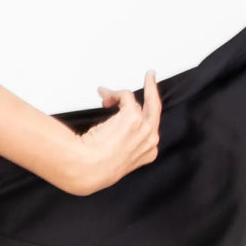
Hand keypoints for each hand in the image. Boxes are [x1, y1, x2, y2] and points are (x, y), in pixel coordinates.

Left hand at [71, 69, 160, 194]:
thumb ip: (126, 144)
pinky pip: (125, 95)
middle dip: (152, 89)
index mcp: (148, 152)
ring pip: (135, 102)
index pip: (151, 127)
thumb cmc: (98, 168)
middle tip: (150, 77)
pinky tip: (103, 95)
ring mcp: (144, 127)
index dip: (144, 115)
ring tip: (107, 96)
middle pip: (155, 108)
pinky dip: (112, 94)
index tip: (142, 107)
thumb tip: (117, 130)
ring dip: (119, 96)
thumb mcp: (118, 158)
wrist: (90, 168)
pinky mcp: (133, 116)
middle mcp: (151, 139)